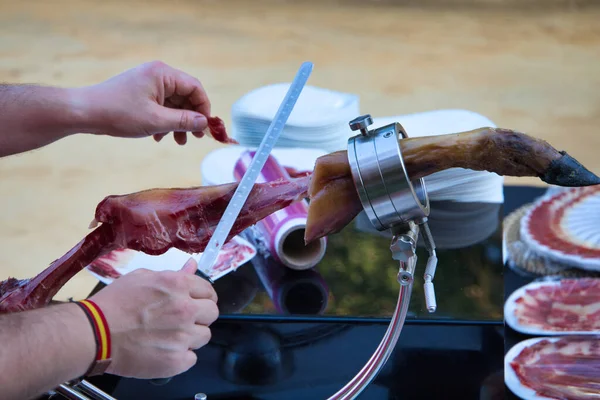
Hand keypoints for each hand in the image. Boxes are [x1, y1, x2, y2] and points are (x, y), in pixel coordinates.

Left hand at [81, 61, 210, 144]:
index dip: (204, 108)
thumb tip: (205, 122)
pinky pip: (160, 106)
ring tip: (177, 141)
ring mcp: (147, 83)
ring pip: (173, 103)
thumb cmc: (118, 113)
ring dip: (177, 122)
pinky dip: (164, 121)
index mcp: (163, 74)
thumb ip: (184, 121)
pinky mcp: (139, 92)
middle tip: (193, 137)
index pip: (194, 88)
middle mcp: (157, 74)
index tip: (205, 127)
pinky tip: (158, 136)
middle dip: (190, 118)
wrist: (84, 112)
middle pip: (185, 96)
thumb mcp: (156, 120)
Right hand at [89, 258, 218, 378]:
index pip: (209, 291)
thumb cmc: (113, 304)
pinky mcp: (176, 360)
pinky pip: (191, 358)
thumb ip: (172, 274)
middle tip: (183, 320)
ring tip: (170, 336)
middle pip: (212, 313)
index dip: (203, 297)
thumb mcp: (142, 278)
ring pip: (204, 337)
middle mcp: (185, 309)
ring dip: (191, 337)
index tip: (197, 303)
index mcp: (178, 286)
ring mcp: (183, 336)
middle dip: (201, 316)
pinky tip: (164, 351)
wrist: (94, 333)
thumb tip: (191, 266)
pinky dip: (181, 357)